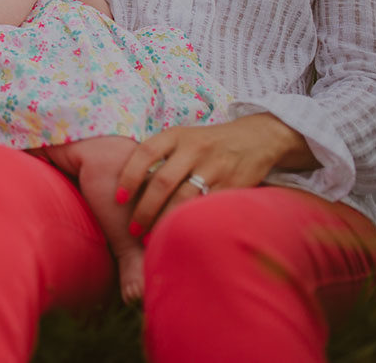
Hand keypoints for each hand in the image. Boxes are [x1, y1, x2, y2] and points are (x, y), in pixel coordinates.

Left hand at [115, 113, 312, 235]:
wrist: (256, 139)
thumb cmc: (207, 144)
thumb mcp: (182, 139)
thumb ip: (159, 156)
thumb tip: (126, 185)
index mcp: (176, 135)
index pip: (145, 153)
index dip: (129, 176)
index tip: (118, 199)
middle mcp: (194, 149)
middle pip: (162, 181)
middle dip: (144, 209)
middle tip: (133, 229)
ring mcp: (215, 167)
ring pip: (184, 198)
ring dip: (164, 220)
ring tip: (151, 238)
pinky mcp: (233, 184)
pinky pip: (207, 207)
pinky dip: (191, 222)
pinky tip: (180, 233)